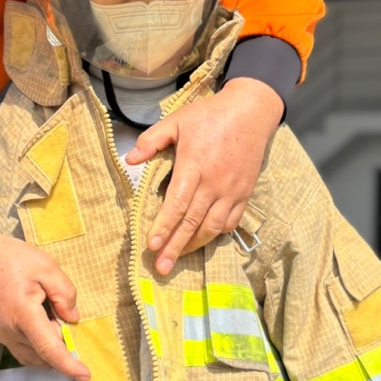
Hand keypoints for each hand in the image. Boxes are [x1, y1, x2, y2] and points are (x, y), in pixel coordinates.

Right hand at [0, 224, 89, 380]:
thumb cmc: (11, 258)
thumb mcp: (45, 266)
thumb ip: (63, 292)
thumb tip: (72, 319)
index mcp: (23, 314)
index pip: (49, 348)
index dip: (68, 365)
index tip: (86, 376)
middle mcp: (10, 331)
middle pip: (44, 354)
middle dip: (61, 345)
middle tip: (64, 316)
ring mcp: (2, 335)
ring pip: (34, 356)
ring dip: (50, 349)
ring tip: (53, 318)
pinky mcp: (0, 334)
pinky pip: (24, 351)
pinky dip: (39, 349)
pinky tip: (45, 327)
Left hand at [125, 77, 283, 275]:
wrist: (250, 112)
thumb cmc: (210, 116)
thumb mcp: (177, 120)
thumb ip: (152, 140)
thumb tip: (130, 159)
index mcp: (194, 166)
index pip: (177, 204)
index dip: (164, 227)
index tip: (151, 245)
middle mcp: (214, 183)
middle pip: (192, 222)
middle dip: (175, 247)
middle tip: (161, 268)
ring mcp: (231, 191)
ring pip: (212, 227)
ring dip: (194, 245)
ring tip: (177, 258)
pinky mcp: (244, 194)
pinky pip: (230, 222)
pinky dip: (216, 235)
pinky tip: (202, 240)